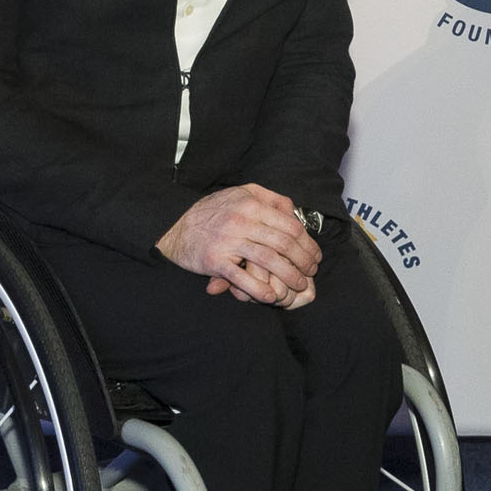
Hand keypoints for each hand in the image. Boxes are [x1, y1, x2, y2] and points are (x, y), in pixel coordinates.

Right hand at [157, 184, 321, 305]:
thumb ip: (269, 198)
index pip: (290, 226)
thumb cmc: (213, 210)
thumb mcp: (241, 193)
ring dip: (289, 276)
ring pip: (268, 261)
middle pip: (283, 244)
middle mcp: (241, 221)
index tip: (315, 255)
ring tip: (299, 284)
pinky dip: (260, 289)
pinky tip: (272, 297)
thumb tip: (293, 210)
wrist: (176, 225)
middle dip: (303, 261)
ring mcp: (228, 242)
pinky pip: (242, 278)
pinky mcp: (215, 261)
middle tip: (311, 272)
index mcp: (251, 204)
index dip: (308, 243)